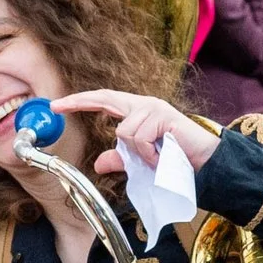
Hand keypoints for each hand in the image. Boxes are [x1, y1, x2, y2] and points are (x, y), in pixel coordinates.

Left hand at [52, 91, 220, 174]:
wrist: (205, 163)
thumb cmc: (175, 160)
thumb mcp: (140, 161)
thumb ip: (121, 159)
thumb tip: (98, 163)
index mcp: (137, 112)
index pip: (104, 101)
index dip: (80, 101)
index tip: (57, 105)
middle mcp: (143, 105)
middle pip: (105, 98)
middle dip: (79, 101)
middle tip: (56, 106)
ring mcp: (153, 108)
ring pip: (123, 131)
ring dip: (137, 153)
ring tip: (155, 159)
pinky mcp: (161, 115)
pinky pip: (139, 138)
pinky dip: (147, 154)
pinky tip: (161, 157)